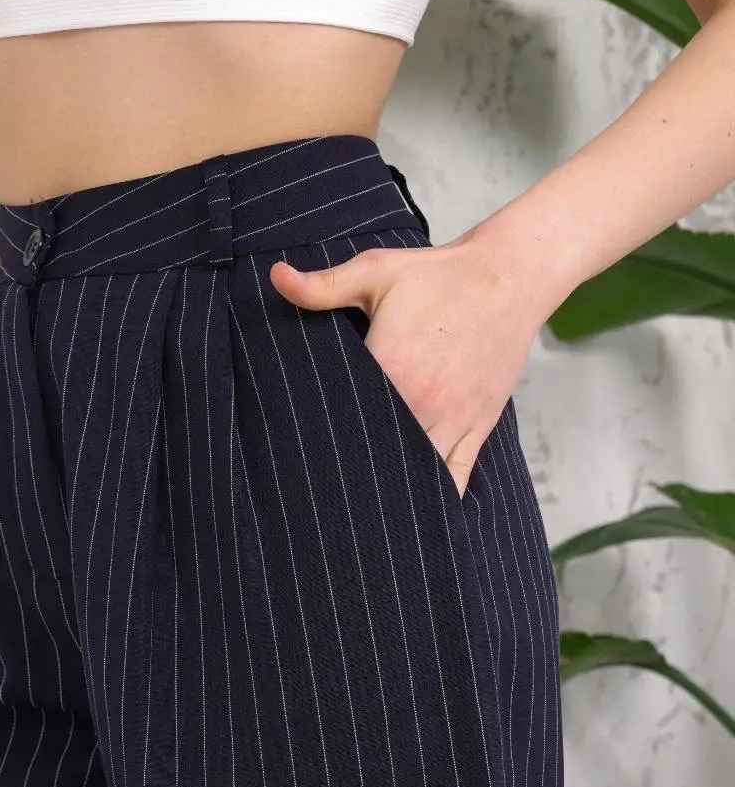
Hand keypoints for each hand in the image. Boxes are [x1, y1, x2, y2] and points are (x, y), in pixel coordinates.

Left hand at [269, 236, 547, 496]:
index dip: (317, 440)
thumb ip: (322, 285)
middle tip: (318, 491)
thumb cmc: (441, 276)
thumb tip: (275, 277)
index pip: (343, 422)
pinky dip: (435, 498)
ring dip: (388, 490)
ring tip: (357, 511)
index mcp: (392, 369)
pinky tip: (410, 514)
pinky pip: (455, 479)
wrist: (510, 276)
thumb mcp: (376, 272)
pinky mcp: (476, 429)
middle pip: (376, 456)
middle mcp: (423, 404)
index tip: (297, 454)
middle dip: (348, 472)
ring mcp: (453, 422)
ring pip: (415, 477)